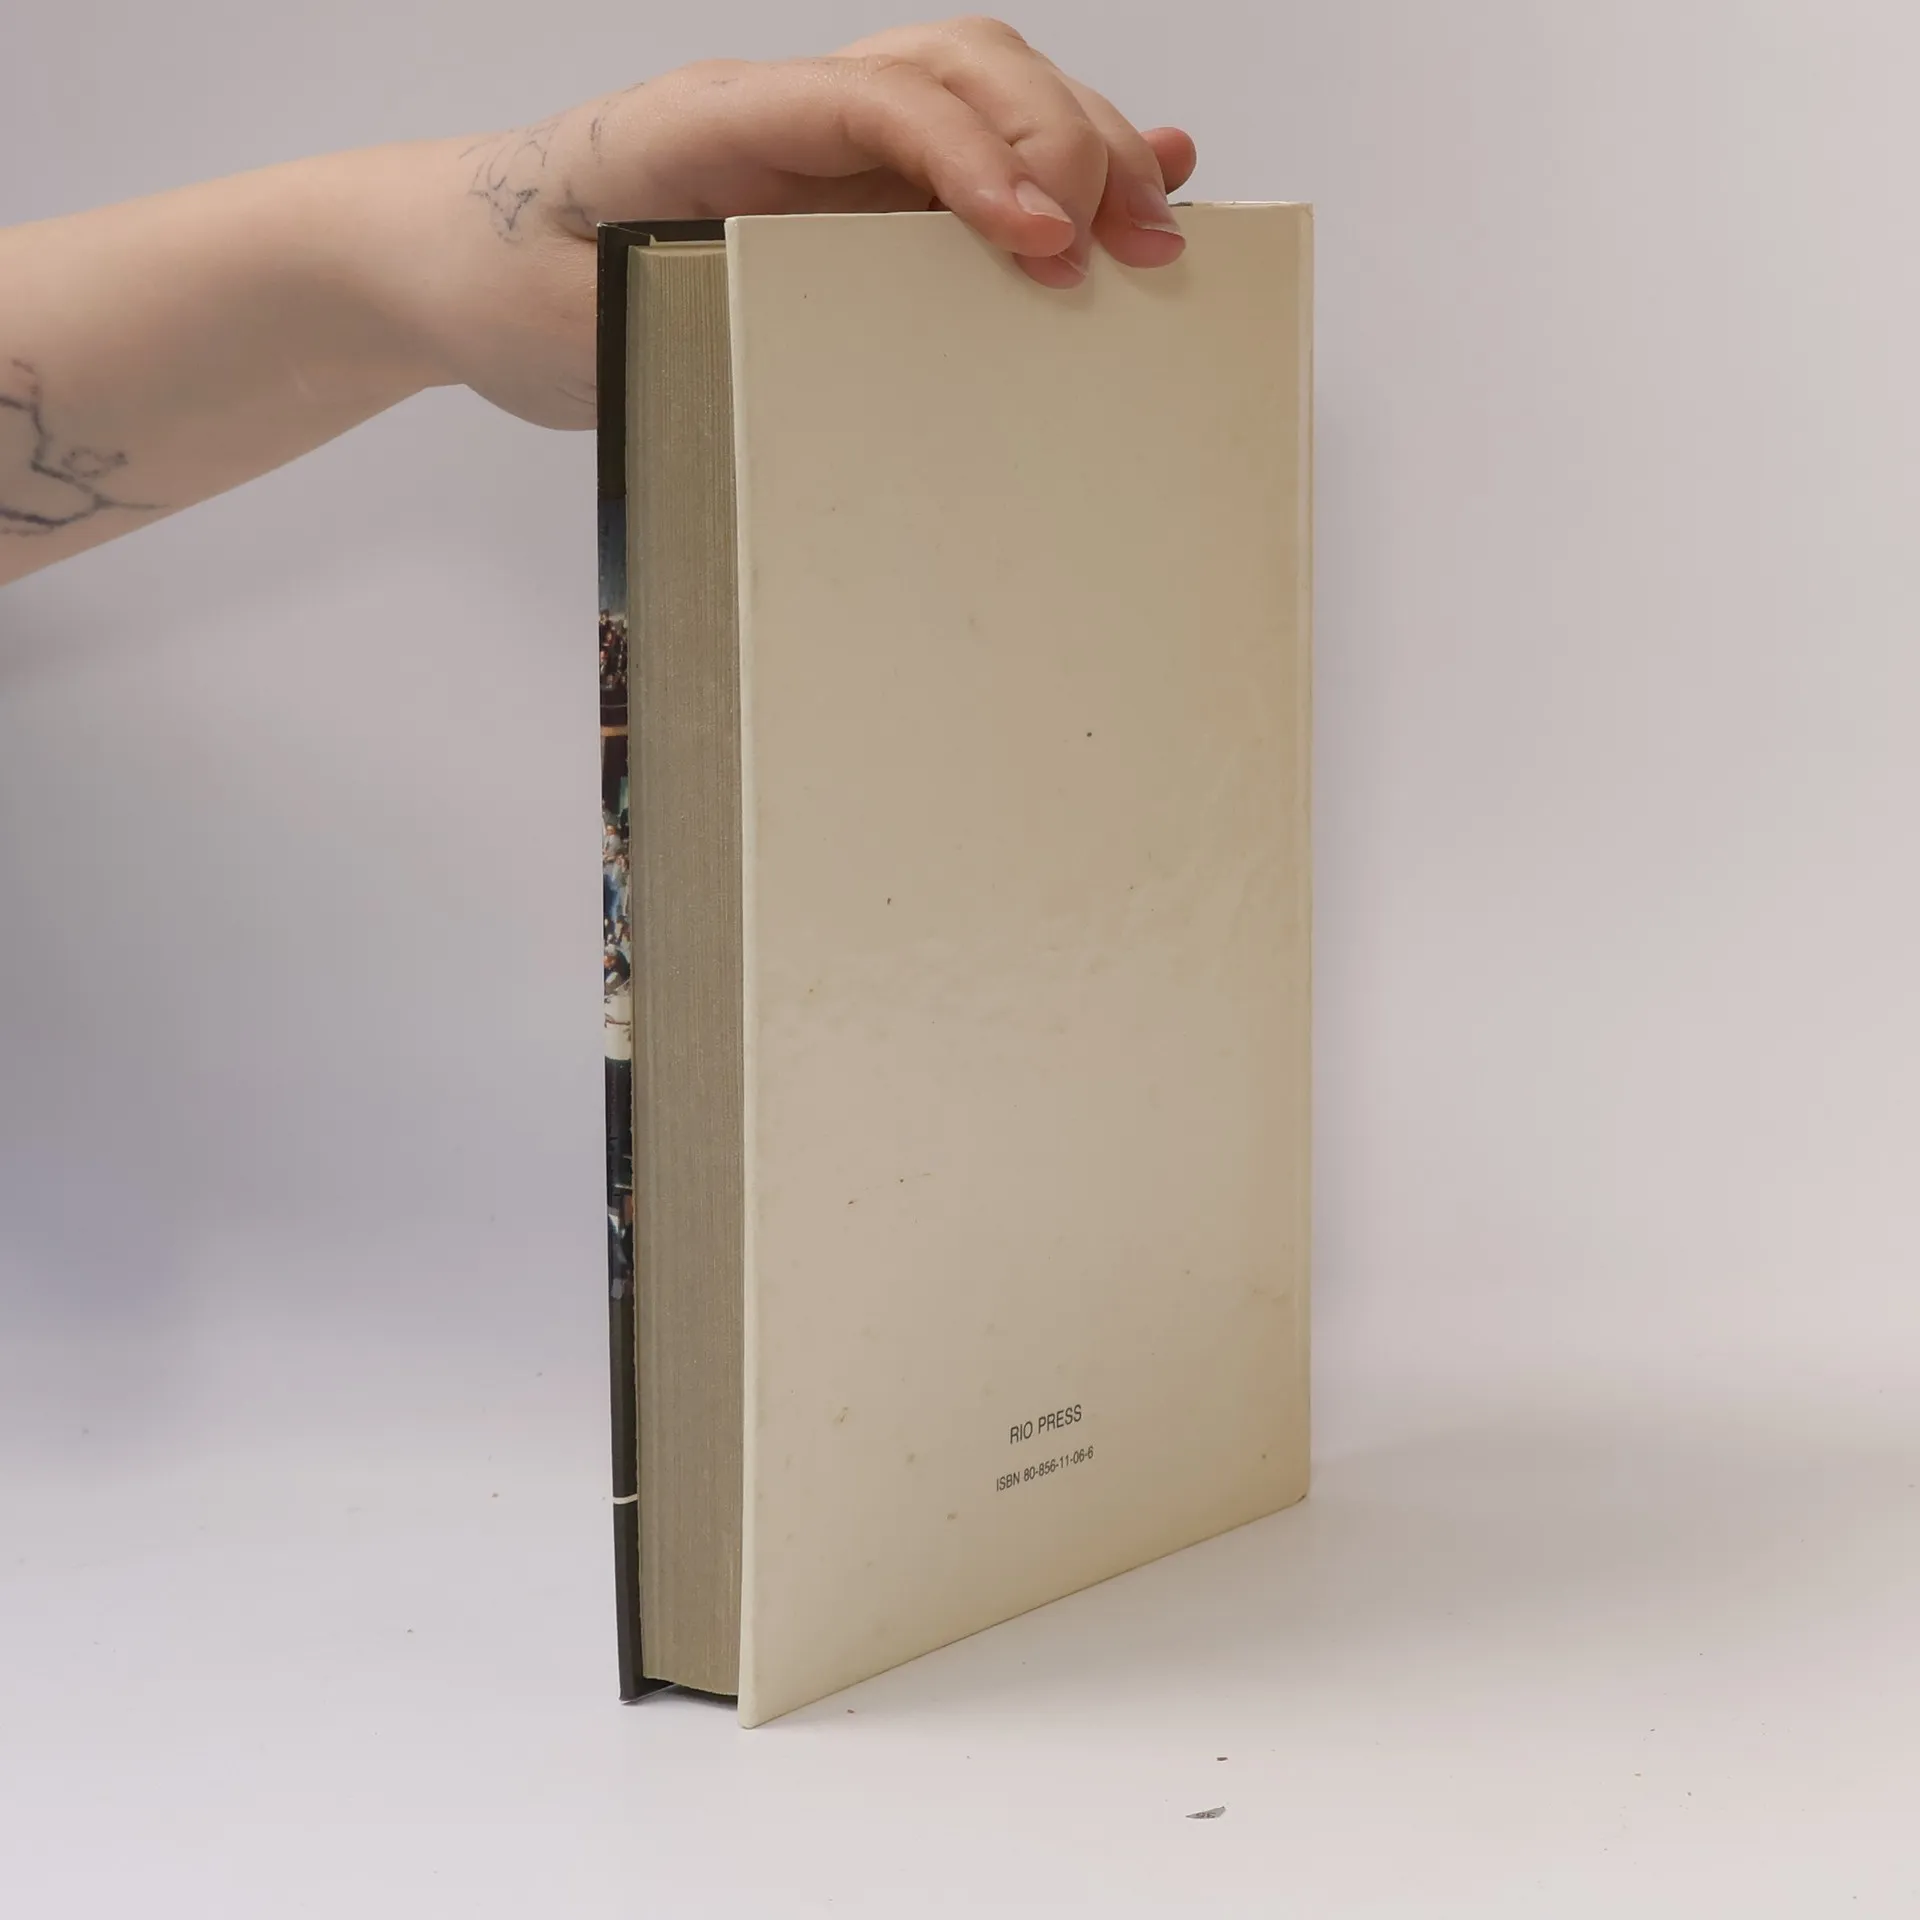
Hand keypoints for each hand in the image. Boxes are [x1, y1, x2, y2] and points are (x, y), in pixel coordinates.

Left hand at [405, 17, 1197, 425]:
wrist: (458, 264)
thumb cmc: (510, 283)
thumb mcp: (581, 314)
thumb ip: (687, 308)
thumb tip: (811, 334)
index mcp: (720, 121)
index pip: (881, 105)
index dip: (978, 160)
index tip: (1044, 246)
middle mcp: (788, 112)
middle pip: (960, 69)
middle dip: (1063, 140)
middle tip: (1128, 243)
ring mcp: (823, 145)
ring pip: (980, 92)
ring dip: (1081, 144)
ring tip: (1157, 221)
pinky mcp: (843, 193)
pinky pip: (962, 152)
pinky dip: (1053, 160)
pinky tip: (1136, 178)